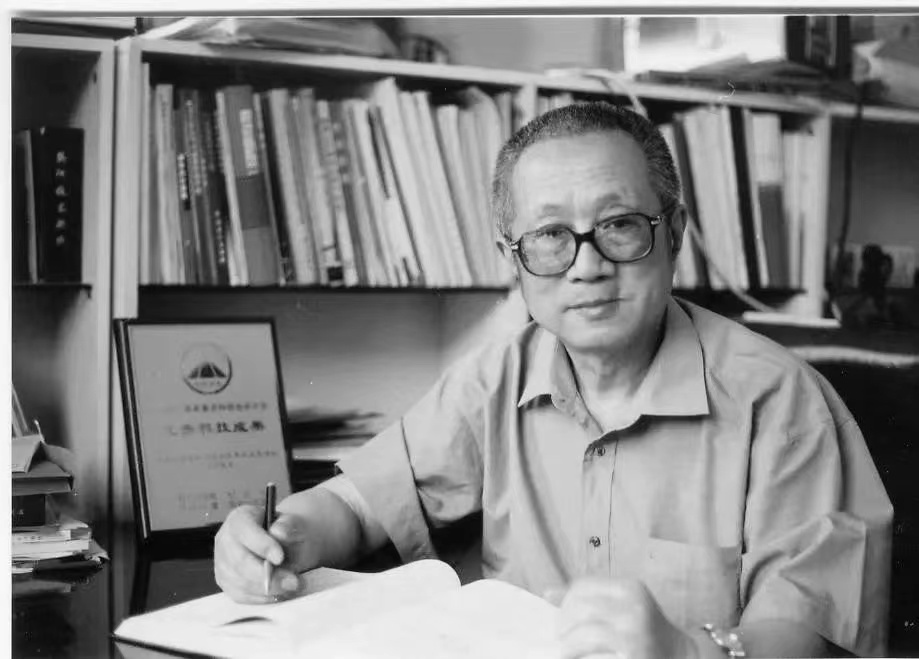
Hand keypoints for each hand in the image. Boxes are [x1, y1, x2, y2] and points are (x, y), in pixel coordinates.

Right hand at [213, 504, 311, 603]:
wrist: (284, 546)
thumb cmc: (287, 534)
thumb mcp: (293, 524)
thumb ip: (288, 526)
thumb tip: (279, 533)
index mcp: (239, 519)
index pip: (244, 531)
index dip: (261, 545)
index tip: (280, 557)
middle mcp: (225, 540)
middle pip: (238, 561)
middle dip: (266, 574)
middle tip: (292, 580)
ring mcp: (222, 563)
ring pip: (239, 582)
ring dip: (267, 588)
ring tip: (291, 585)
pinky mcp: (226, 583)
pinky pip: (240, 595)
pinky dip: (261, 598)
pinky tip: (278, 593)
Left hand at [557, 578, 699, 658]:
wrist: (680, 656)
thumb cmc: (645, 631)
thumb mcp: (623, 606)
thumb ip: (589, 598)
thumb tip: (547, 592)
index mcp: (629, 589)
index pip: (582, 586)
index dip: (565, 603)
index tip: (563, 620)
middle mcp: (633, 607)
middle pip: (579, 608)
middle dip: (563, 626)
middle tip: (562, 641)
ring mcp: (633, 633)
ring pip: (583, 633)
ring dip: (567, 646)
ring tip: (566, 653)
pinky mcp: (632, 655)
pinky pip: (593, 656)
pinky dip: (581, 657)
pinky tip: (579, 658)